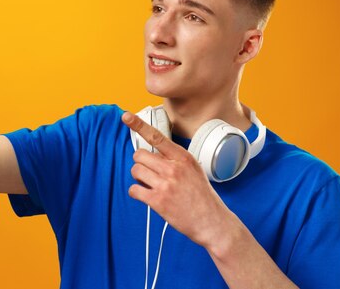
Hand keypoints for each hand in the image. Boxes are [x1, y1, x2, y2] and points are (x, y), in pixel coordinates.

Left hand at [122, 111, 234, 248]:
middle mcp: (173, 168)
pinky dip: (136, 192)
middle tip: (150, 172)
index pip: (157, 137)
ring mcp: (165, 184)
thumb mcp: (194, 169)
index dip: (139, 125)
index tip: (126, 116)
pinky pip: (134, 189)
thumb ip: (175, 159)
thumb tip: (154, 152)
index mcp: (183, 158)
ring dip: (139, 177)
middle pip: (140, 155)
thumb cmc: (202, 196)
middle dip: (141, 163)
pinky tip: (146, 195)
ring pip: (135, 170)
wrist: (212, 222)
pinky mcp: (158, 201)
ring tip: (150, 184)